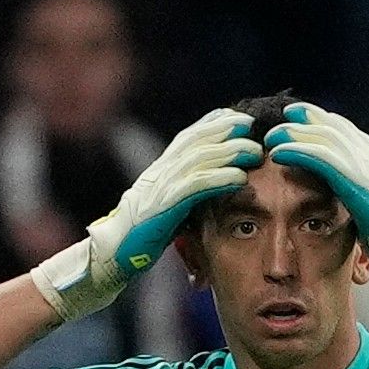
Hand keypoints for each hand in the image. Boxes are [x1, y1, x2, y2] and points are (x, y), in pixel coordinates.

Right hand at [30, 108, 262, 321]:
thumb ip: (186, 188)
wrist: (114, 251)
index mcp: (161, 167)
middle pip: (197, 139)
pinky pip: (196, 186)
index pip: (189, 135)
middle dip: (226, 128)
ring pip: (200, 158)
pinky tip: (239, 178)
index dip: (214, 122)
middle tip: (252, 125)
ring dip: (230, 152)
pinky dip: (219, 179)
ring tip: (254, 151)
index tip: (239, 117)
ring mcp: (161, 186)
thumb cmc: (144, 231)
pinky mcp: (165, 205)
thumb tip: (216, 180)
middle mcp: (161, 170)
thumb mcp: (167, 202)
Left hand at [263, 102, 368, 288]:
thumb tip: (340, 192)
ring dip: (293, 134)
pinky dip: (296, 151)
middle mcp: (367, 155)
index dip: (318, 120)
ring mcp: (361, 164)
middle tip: (280, 120)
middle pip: (331, 125)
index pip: (342, 128)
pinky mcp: (352, 179)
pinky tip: (278, 153)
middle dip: (304, 119)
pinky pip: (319, 156)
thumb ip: (355, 189)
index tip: (297, 118)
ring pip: (322, 136)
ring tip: (272, 137)